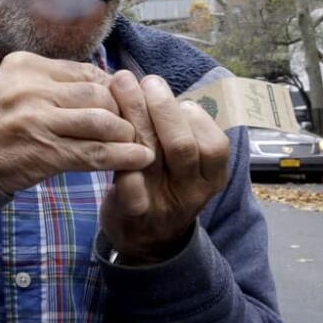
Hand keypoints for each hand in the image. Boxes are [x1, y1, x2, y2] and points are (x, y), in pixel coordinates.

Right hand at [0, 51, 154, 195]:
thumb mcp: (10, 86)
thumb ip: (47, 81)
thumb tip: (98, 82)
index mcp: (25, 65)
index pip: (84, 70)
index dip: (110, 87)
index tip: (121, 101)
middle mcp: (32, 88)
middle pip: (98, 92)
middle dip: (121, 110)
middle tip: (131, 124)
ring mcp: (38, 120)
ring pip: (102, 120)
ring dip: (125, 134)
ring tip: (135, 142)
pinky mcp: (45, 151)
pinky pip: (95, 152)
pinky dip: (123, 156)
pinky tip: (138, 159)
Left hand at [100, 71, 230, 263]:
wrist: (147, 242)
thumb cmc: (164, 187)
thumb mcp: (184, 166)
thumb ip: (178, 132)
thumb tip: (155, 85)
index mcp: (212, 177)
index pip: (214, 143)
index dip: (192, 115)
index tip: (169, 93)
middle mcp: (192, 191)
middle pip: (181, 146)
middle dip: (161, 107)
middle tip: (142, 79)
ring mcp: (163, 204)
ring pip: (151, 156)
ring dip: (134, 116)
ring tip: (120, 86)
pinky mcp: (134, 213)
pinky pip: (129, 182)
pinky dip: (119, 153)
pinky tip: (108, 131)